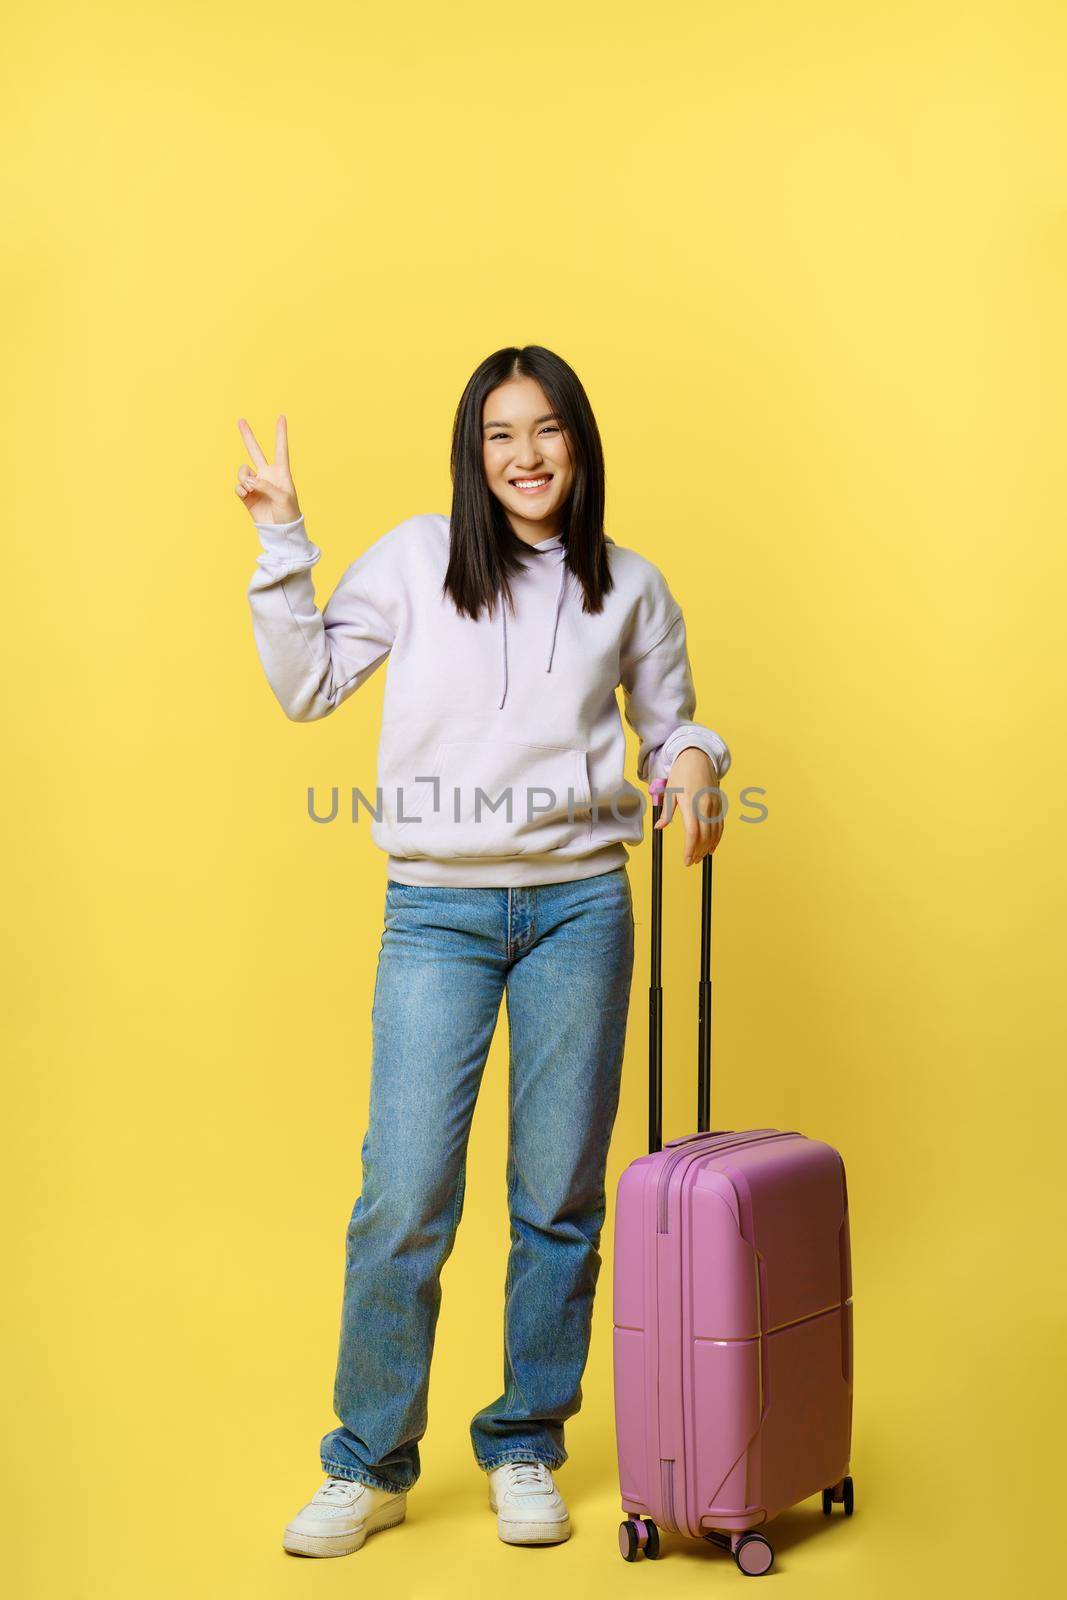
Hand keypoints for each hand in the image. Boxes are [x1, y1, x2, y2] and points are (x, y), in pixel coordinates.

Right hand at [235, 414, 301, 523]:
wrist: (280, 532)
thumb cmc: (288, 514)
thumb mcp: (282, 498)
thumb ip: (265, 486)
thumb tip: (247, 480)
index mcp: (281, 473)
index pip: (281, 449)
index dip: (281, 433)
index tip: (281, 417)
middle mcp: (267, 475)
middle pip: (255, 451)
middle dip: (248, 436)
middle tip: (240, 420)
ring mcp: (256, 485)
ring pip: (243, 471)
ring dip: (243, 477)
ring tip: (249, 488)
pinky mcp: (247, 496)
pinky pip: (238, 486)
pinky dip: (240, 488)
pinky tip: (245, 494)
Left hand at [653, 748, 723, 865]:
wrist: (699, 757)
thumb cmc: (681, 773)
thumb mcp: (670, 791)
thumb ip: (667, 812)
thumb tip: (659, 827)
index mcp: (691, 804)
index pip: (693, 833)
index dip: (690, 849)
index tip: (686, 860)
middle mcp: (705, 807)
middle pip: (705, 836)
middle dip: (699, 852)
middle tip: (691, 862)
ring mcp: (714, 806)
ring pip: (714, 833)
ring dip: (708, 848)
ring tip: (700, 857)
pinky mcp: (719, 804)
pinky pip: (720, 825)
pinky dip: (717, 838)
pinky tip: (712, 847)